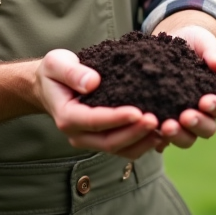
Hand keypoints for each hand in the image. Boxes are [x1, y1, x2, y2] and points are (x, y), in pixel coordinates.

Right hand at [34, 49, 163, 158]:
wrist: (51, 86)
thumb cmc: (55, 72)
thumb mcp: (57, 64)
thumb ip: (72, 72)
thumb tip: (93, 82)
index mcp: (67, 116)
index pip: (94, 121)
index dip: (117, 118)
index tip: (138, 111)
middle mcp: (79, 135)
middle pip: (110, 142)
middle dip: (134, 132)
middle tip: (157, 120)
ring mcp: (91, 140)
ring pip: (121, 150)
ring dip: (143, 142)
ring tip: (164, 129)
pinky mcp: (104, 139)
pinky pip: (126, 148)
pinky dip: (144, 143)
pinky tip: (162, 133)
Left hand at [153, 14, 215, 150]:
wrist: (171, 43)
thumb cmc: (193, 43)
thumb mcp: (204, 43)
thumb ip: (213, 54)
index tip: (205, 102)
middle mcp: (204, 114)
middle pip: (208, 129)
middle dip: (197, 124)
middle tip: (185, 117)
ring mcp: (183, 121)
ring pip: (187, 138)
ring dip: (178, 135)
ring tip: (165, 126)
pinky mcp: (164, 121)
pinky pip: (162, 136)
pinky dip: (157, 137)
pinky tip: (148, 130)